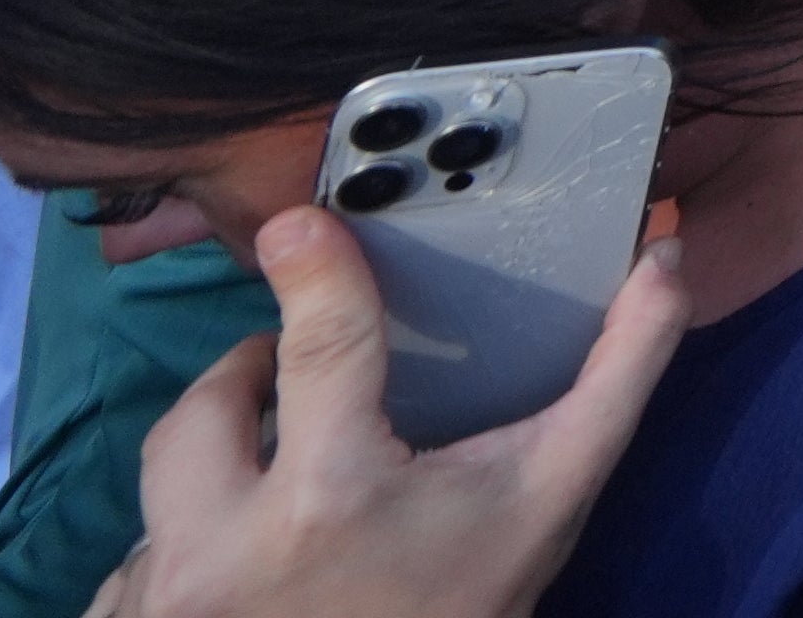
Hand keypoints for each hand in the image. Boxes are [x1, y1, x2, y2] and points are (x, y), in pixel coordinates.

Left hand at [109, 202, 687, 617]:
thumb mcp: (551, 498)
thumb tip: (667, 256)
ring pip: (162, 486)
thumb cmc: (468, 608)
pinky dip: (185, 550)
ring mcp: (164, 595)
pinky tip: (247, 574)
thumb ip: (617, 373)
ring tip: (277, 481)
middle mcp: (224, 546)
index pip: (316, 347)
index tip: (296, 223)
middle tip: (295, 381)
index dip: (312, 270)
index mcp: (333, 497)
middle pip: (203, 408)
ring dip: (212, 470)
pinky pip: (135, 562)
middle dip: (246, 378)